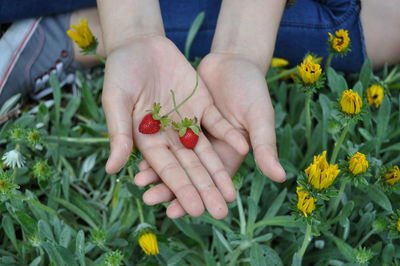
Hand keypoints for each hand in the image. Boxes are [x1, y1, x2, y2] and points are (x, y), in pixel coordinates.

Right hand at [102, 36, 248, 218]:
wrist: (140, 44)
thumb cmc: (120, 71)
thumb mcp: (116, 100)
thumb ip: (119, 133)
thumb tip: (111, 169)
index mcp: (148, 140)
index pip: (168, 170)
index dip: (181, 189)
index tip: (195, 210)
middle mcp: (170, 136)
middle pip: (191, 167)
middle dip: (205, 189)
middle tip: (220, 213)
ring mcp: (187, 121)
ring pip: (206, 151)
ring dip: (219, 172)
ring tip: (232, 195)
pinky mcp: (202, 105)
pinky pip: (217, 123)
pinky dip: (228, 135)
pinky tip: (243, 147)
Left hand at [135, 53, 285, 217]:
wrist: (234, 60)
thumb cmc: (253, 89)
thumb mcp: (259, 117)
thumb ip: (265, 145)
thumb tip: (280, 177)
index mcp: (227, 153)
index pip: (208, 183)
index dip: (193, 197)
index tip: (176, 212)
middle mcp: (207, 147)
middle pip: (187, 172)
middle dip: (168, 187)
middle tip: (149, 200)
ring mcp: (191, 133)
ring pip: (173, 155)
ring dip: (157, 168)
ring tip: (138, 180)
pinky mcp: (179, 118)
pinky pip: (164, 133)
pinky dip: (154, 143)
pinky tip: (137, 153)